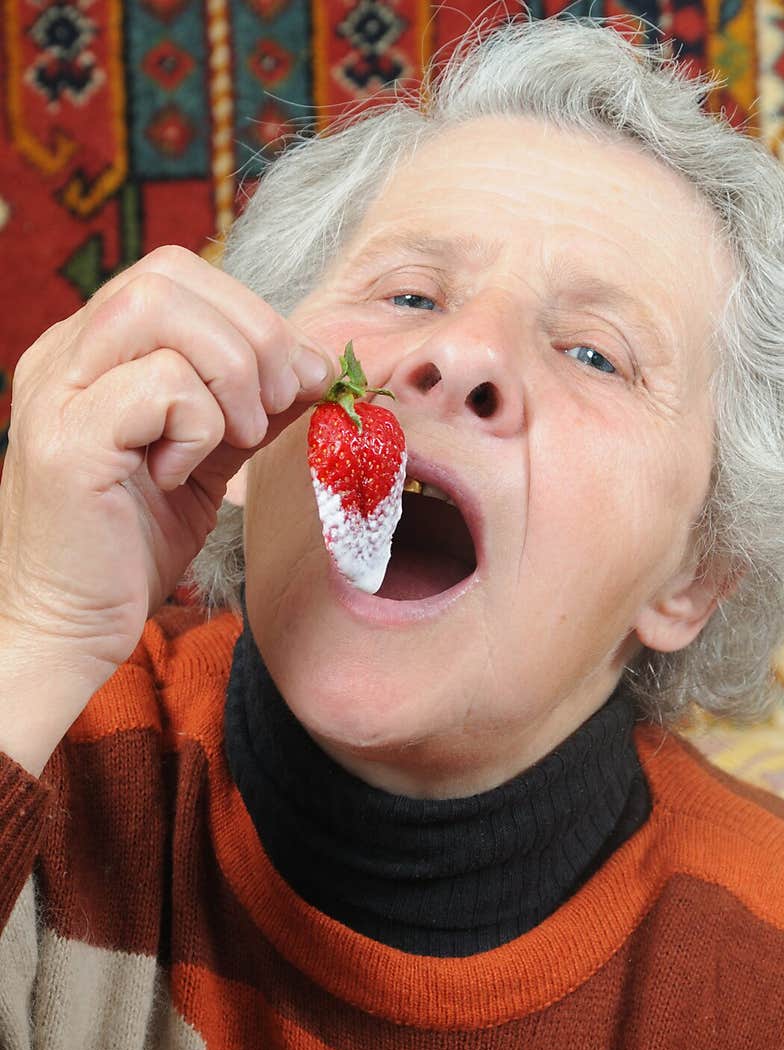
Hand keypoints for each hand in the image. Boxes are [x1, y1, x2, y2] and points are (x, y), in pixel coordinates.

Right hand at [0, 244, 331, 690]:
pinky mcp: (68, 442)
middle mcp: (64, 356)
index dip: (254, 315)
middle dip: (254, 335)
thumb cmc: (132, 548)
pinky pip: (160, 384)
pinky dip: (199, 426)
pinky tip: (180, 476)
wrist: (70, 629)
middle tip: (280, 405)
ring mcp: (57, 393)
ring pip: (160, 310)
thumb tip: (315, 365)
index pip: (177, 274)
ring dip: (231, 375)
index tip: (300, 380)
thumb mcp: (208, 460)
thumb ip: (250, 404)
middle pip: (168, 274)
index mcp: (92, 351)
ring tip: (236, 441)